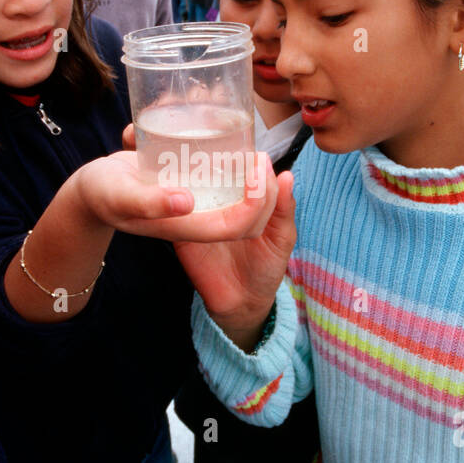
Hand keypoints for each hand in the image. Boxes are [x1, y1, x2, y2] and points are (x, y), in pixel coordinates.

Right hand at [72, 150, 279, 243]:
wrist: (87, 188)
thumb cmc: (100, 194)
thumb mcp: (121, 197)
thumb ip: (150, 203)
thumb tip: (187, 202)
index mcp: (186, 224)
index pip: (237, 225)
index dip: (257, 205)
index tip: (260, 172)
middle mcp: (194, 213)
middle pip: (242, 208)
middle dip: (259, 185)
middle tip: (259, 151)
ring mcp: (191, 197)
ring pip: (230, 184)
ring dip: (243, 165)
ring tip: (246, 136)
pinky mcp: (184, 180)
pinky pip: (214, 169)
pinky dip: (222, 149)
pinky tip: (214, 123)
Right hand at [174, 170, 295, 349]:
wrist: (242, 303)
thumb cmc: (265, 268)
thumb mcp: (282, 238)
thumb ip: (284, 209)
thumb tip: (286, 175)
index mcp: (246, 199)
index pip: (248, 172)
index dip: (253, 164)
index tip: (258, 159)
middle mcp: (222, 201)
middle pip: (220, 174)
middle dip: (227, 164)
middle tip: (233, 161)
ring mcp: (200, 214)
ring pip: (197, 186)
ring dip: (202, 176)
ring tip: (212, 169)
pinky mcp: (181, 230)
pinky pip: (176, 213)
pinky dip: (179, 200)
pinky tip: (183, 191)